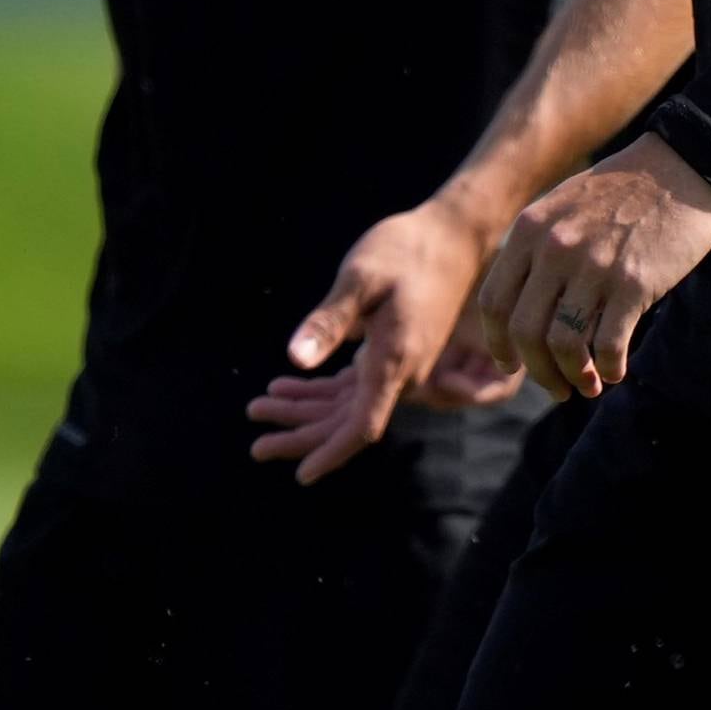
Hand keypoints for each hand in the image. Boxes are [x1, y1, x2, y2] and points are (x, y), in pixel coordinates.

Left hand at [250, 200, 510, 482]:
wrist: (454, 234)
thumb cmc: (408, 249)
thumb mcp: (361, 277)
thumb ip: (330, 321)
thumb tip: (295, 361)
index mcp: (395, 360)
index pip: (363, 426)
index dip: (331, 452)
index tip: (301, 475)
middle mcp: (401, 371)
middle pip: (349, 421)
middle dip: (303, 436)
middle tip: (256, 446)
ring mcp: (400, 362)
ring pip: (349, 403)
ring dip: (305, 411)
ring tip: (258, 410)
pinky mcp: (394, 348)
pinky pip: (355, 383)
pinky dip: (320, 390)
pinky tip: (286, 387)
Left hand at [473, 135, 710, 399]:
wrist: (685, 164)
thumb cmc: (626, 190)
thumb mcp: (564, 206)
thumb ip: (538, 248)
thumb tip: (525, 307)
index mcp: (529, 231)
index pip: (494, 304)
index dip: (500, 344)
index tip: (512, 364)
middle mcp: (554, 250)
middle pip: (525, 333)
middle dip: (538, 372)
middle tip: (556, 387)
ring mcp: (594, 266)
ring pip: (563, 345)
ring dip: (573, 376)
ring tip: (590, 385)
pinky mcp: (635, 282)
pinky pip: (608, 343)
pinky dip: (610, 367)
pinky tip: (618, 370)